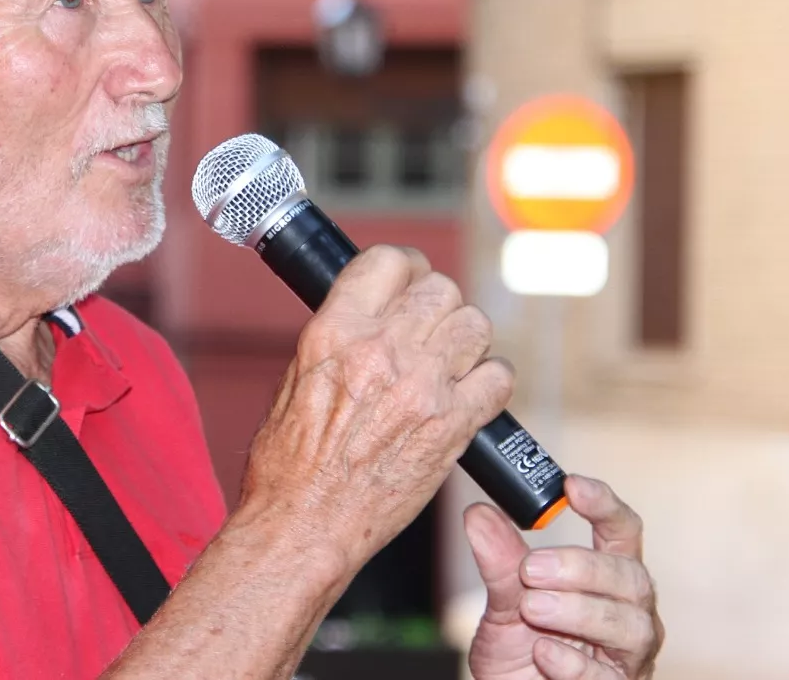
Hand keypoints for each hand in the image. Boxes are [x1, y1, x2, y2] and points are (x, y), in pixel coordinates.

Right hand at [237, 245, 514, 575]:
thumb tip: (370, 315)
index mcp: (335, 332)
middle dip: (438, 304)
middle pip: (440, 289)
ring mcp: (422, 387)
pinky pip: (498, 378)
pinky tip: (472, 393)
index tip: (411, 278)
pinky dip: (490, 382)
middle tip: (431, 326)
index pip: (389, 261)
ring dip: (467, 338)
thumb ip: (339, 338)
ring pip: (475, 324)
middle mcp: (381, 350)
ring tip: (452, 360)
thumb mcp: (295, 379)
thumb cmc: (289, 466)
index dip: (407, 266)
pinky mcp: (453, 427)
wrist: (305, 526)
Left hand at [465, 476, 662, 679]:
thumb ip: (499, 563)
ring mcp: (630, 656)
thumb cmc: (521, 653)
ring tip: (532, 607)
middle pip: (630, 577)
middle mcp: (630, 612)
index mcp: (609, 578)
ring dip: (578, 612)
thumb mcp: (503, 605)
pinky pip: (607, 678)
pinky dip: (574, 663)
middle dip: (581, 568)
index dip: (604, 504)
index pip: (623, 531)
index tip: (571, 485)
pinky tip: (544, 652)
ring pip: (629, 626)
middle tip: (531, 569)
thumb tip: (478, 514)